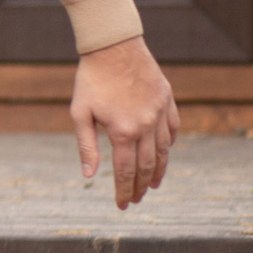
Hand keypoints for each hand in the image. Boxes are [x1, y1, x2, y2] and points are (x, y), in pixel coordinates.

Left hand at [69, 35, 177, 209]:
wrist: (113, 46)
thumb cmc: (91, 79)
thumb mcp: (79, 113)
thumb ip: (86, 146)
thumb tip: (88, 176)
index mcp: (123, 131)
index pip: (125, 172)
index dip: (123, 191)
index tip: (122, 206)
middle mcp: (146, 126)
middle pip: (146, 166)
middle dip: (140, 187)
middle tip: (135, 200)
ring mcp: (160, 113)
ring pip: (164, 151)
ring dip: (158, 170)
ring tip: (151, 184)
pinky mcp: (168, 100)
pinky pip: (173, 129)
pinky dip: (169, 145)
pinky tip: (164, 153)